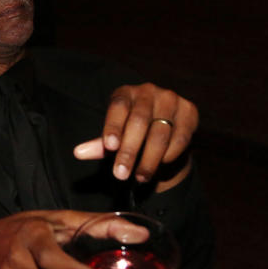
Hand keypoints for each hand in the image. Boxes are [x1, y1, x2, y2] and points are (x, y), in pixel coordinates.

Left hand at [73, 83, 196, 189]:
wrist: (165, 127)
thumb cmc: (131, 131)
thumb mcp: (115, 135)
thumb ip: (100, 144)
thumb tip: (78, 153)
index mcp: (124, 93)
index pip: (117, 108)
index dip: (113, 126)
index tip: (109, 147)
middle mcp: (147, 91)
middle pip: (138, 122)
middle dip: (129, 151)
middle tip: (121, 174)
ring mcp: (170, 99)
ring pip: (160, 132)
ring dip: (149, 159)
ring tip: (139, 177)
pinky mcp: (189, 110)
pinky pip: (180, 136)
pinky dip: (169, 154)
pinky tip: (160, 165)